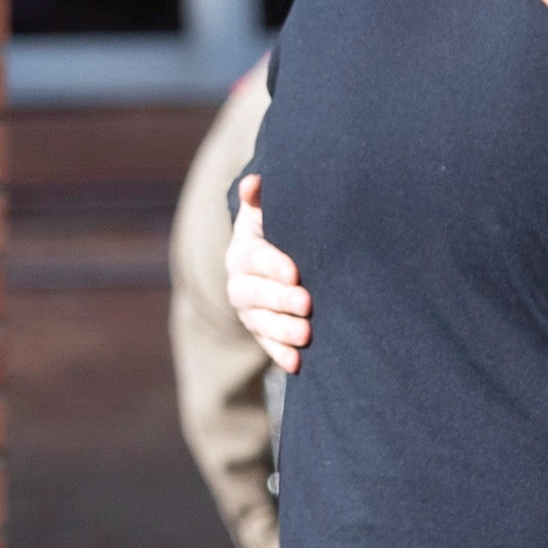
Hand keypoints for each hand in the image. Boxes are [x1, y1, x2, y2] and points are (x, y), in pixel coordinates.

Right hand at [226, 175, 311, 375]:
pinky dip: (281, 356)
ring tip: (307, 335)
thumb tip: (254, 182)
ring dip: (283, 331)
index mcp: (243, 252)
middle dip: (282, 301)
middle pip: (257, 295)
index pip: (256, 258)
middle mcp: (240, 284)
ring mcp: (249, 312)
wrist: (269, 264)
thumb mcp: (265, 213)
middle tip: (307, 304)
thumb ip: (260, 199)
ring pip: (262, 324)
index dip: (273, 266)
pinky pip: (267, 347)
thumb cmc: (276, 231)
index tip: (295, 272)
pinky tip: (298, 364)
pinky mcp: (260, 333)